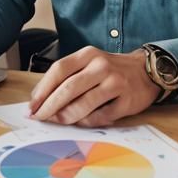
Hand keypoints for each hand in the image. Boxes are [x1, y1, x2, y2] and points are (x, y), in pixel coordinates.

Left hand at [28, 46, 160, 126]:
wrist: (146, 72)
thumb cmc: (110, 70)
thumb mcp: (89, 64)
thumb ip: (68, 77)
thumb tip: (41, 100)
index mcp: (88, 55)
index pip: (59, 70)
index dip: (42, 89)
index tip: (32, 105)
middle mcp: (101, 66)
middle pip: (69, 88)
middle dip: (50, 106)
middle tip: (39, 118)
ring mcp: (116, 83)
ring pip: (84, 104)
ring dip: (66, 116)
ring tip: (57, 122)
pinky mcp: (127, 101)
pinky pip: (101, 116)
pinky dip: (88, 122)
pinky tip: (81, 123)